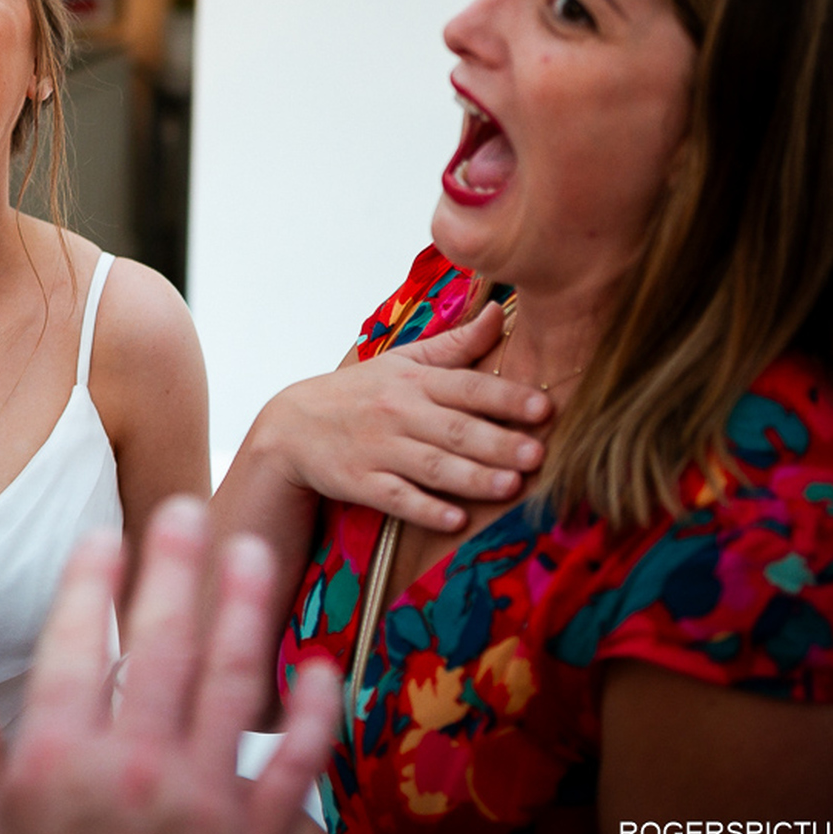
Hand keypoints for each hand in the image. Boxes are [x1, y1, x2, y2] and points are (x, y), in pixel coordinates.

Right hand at [0, 497, 342, 833]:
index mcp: (56, 764)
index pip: (76, 646)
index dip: (90, 582)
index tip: (103, 534)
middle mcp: (134, 770)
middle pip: (160, 646)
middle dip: (175, 568)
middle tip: (187, 509)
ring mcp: (201, 805)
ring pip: (233, 684)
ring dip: (247, 611)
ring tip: (257, 551)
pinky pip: (294, 768)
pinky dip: (314, 716)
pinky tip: (321, 667)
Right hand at [252, 302, 549, 531]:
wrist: (291, 426)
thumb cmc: (358, 393)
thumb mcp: (402, 361)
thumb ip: (456, 344)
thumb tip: (500, 312)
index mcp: (413, 381)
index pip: (466, 386)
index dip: (505, 397)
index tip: (541, 408)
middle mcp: (397, 413)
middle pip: (454, 429)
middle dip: (497, 442)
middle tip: (537, 454)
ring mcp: (377, 449)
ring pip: (431, 465)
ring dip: (472, 478)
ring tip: (511, 488)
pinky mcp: (360, 482)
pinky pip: (396, 498)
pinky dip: (425, 509)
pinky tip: (455, 521)